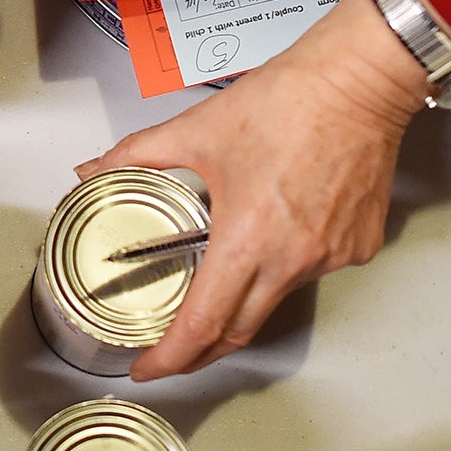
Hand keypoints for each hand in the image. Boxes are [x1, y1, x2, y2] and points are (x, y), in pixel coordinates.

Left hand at [78, 0, 432, 380]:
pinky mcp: (358, 247)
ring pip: (276, 297)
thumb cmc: (287, 101)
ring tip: (220, 270)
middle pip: (239, 331)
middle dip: (201, 351)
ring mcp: (330, 258)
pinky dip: (286, 263)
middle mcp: (292, 260)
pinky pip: (312, 270)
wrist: (359, 81)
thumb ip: (135, 155)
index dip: (170, 357)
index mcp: (247, 239)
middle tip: (171, 348)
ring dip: (244, 295)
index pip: (203, 324)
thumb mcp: (196, 129)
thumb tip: (91, 170)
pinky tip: (275, 231)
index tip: (146, 369)